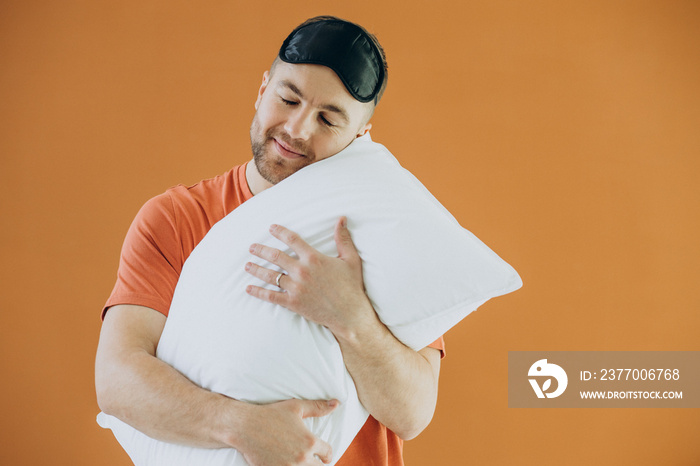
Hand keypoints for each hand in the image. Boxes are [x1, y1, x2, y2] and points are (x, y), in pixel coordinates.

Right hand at [238, 399, 337, 465]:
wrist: (244, 427)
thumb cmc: (270, 414)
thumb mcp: (296, 407)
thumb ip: (317, 407)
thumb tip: (336, 404)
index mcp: (309, 441)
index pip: (328, 453)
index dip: (328, 454)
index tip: (325, 456)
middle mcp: (302, 458)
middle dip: (318, 464)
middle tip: (315, 461)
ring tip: (302, 462)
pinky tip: (288, 464)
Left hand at [245, 217, 373, 336]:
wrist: (349, 313)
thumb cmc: (351, 286)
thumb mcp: (351, 259)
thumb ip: (343, 238)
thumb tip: (342, 218)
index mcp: (314, 258)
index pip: (292, 240)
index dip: (280, 232)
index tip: (271, 228)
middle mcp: (302, 271)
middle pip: (275, 256)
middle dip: (261, 250)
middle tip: (252, 248)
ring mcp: (296, 287)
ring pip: (270, 275)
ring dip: (256, 269)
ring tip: (247, 265)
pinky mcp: (293, 302)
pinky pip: (271, 296)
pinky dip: (258, 292)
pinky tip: (249, 288)